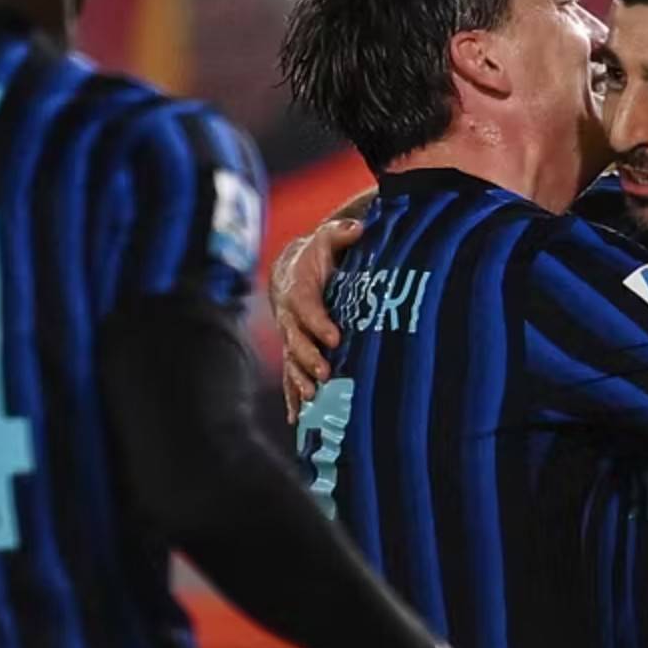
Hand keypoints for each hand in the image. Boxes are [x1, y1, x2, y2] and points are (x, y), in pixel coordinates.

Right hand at [272, 213, 365, 422]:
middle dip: (309, 357)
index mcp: (298, 292)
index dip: (319, 322)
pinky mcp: (293, 354)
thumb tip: (357, 227)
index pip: (308, 308)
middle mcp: (290, 319)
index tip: (335, 337)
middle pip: (297, 341)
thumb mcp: (326, 238)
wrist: (289, 271)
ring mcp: (290, 339)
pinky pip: (290, 378)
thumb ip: (340, 233)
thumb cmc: (316, 257)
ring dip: (301, 382)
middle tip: (325, 372)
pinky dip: (293, 399)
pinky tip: (298, 420)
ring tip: (314, 398)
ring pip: (292, 363)